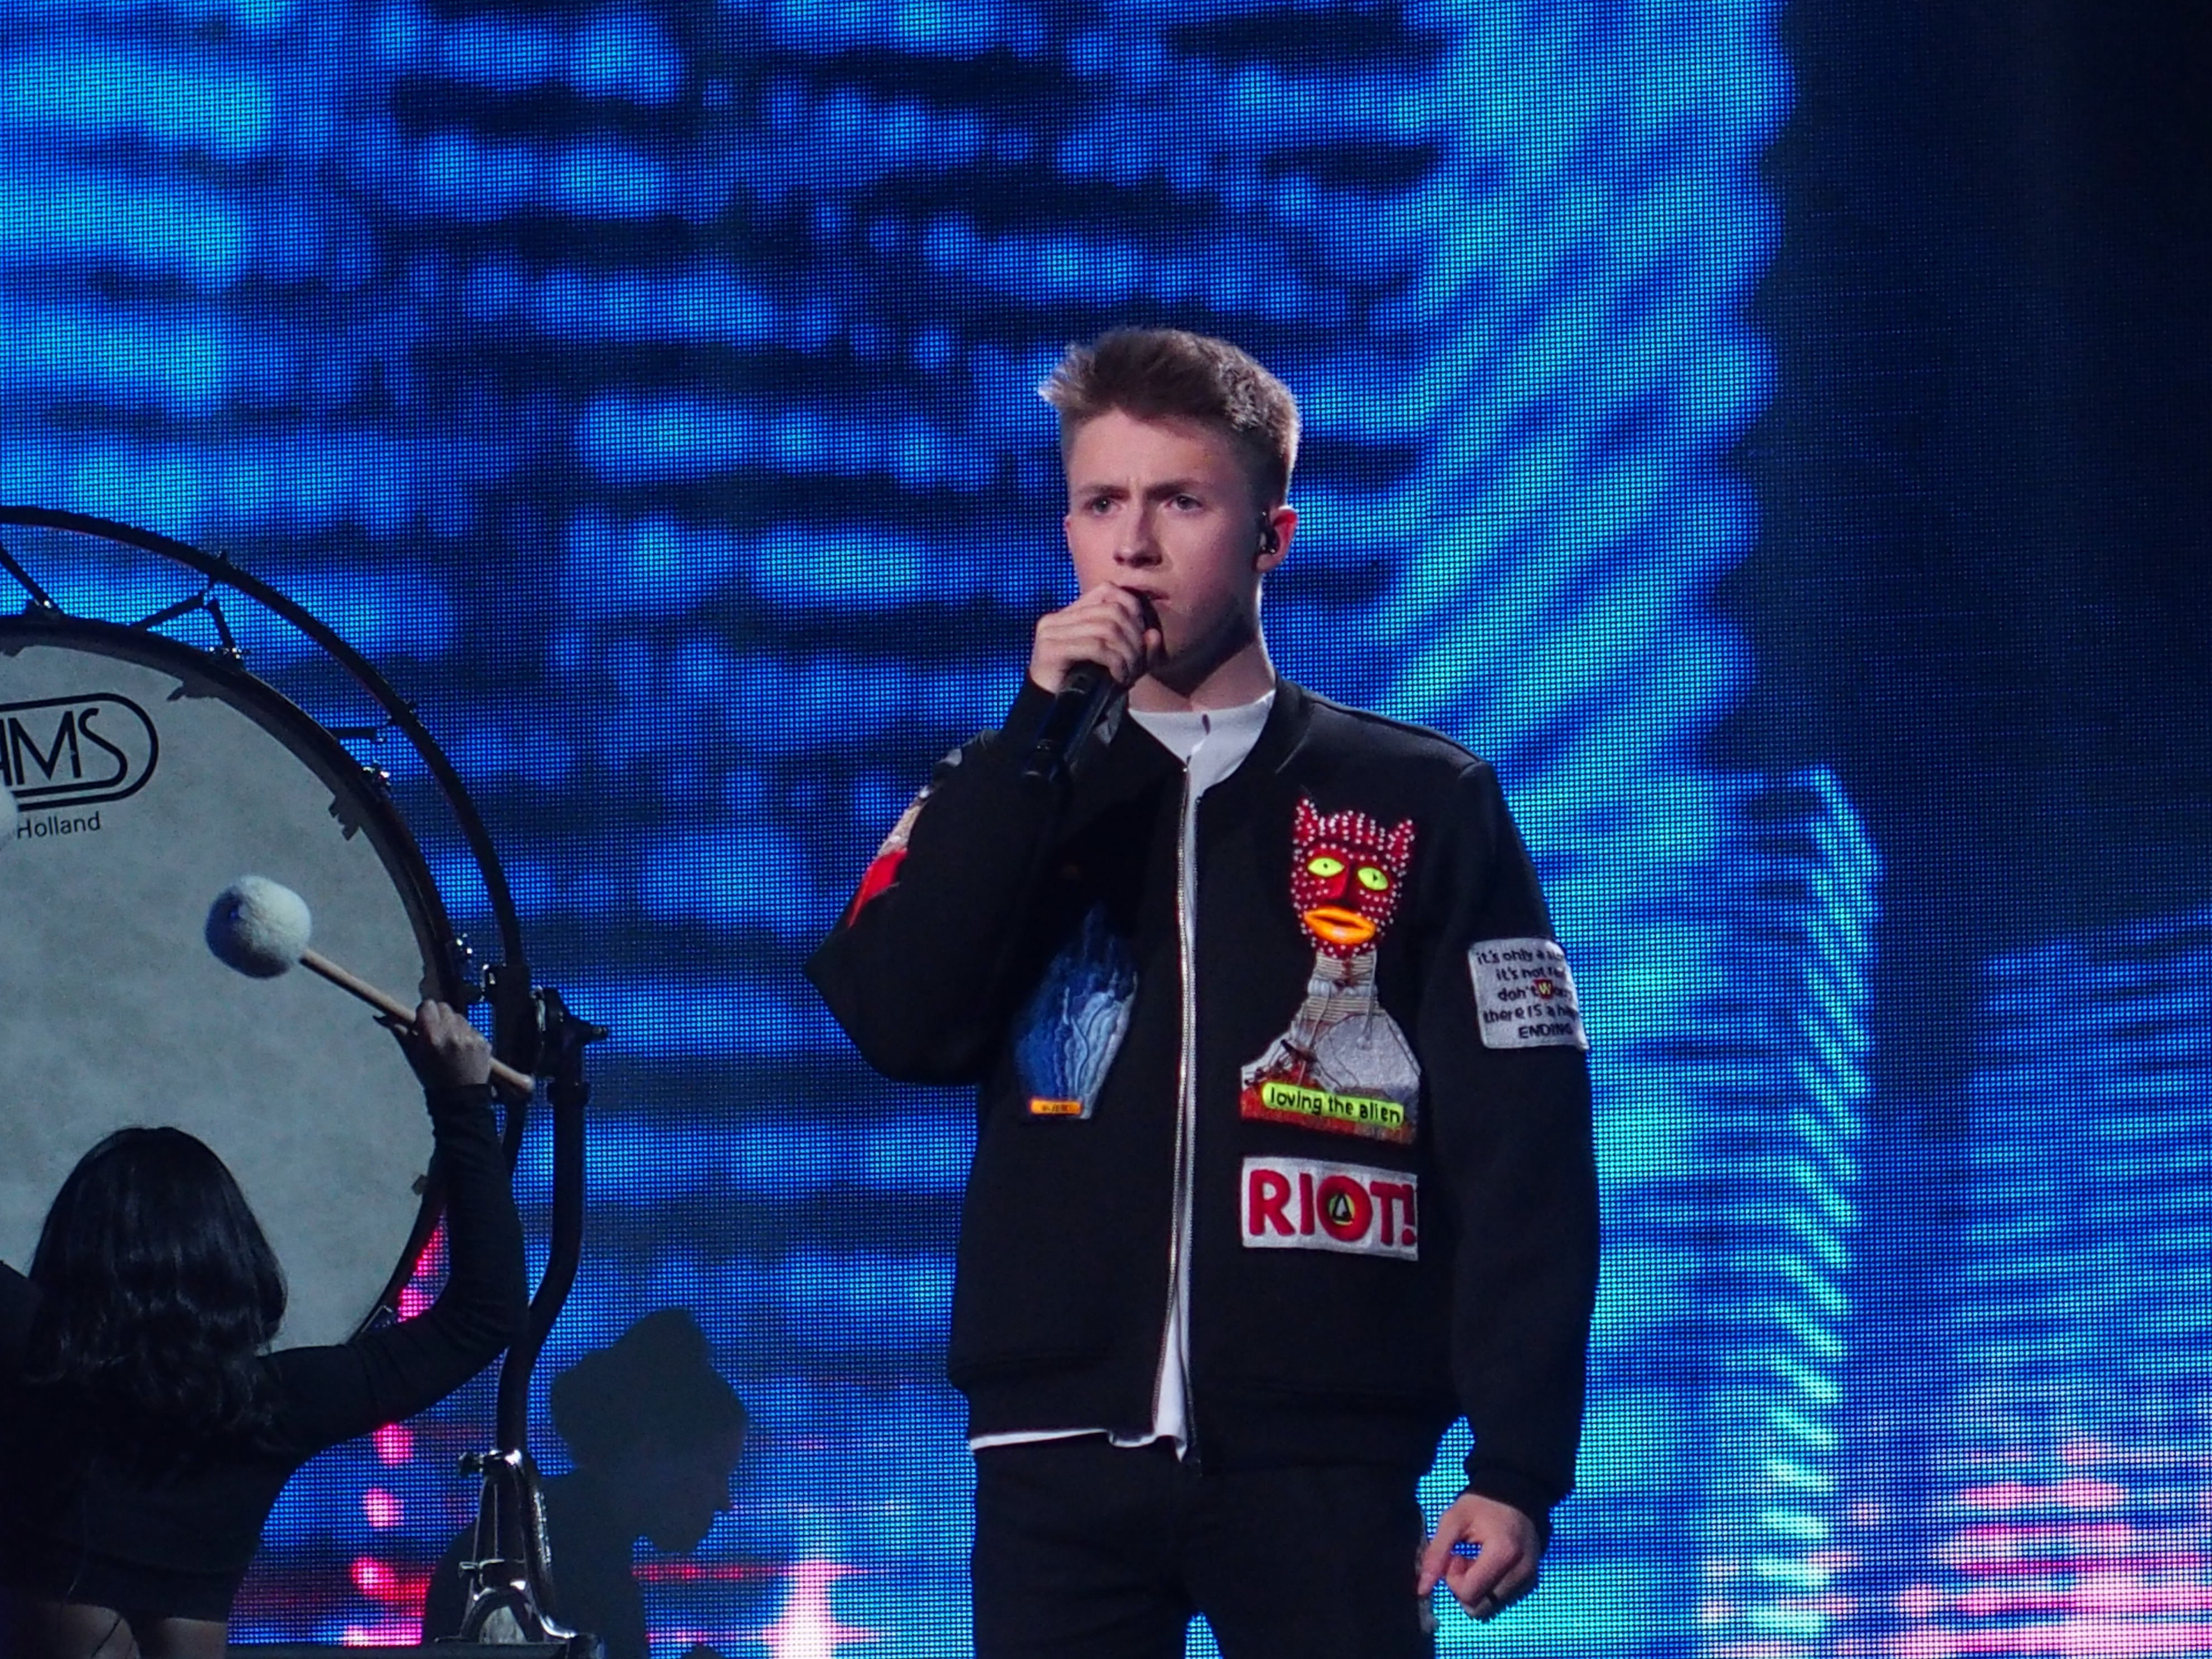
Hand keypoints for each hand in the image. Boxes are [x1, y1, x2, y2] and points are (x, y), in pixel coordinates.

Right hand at [389, 1000, 493, 1090]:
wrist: (459, 1097)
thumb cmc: (432, 1077)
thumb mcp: (413, 1056)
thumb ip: (401, 1033)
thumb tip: (385, 1017)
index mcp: (432, 1036)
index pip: (428, 1006)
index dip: (424, 1013)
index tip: (423, 1022)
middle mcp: (452, 1034)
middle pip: (444, 1007)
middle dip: (439, 1017)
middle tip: (436, 1033)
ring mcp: (470, 1037)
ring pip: (459, 1017)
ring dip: (454, 1026)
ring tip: (450, 1045)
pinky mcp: (483, 1042)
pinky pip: (472, 1029)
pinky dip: (466, 1036)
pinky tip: (462, 1050)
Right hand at [1027, 585, 1161, 694]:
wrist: (1052, 715)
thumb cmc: (1085, 688)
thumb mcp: (1118, 665)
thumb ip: (1138, 650)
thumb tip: (1154, 635)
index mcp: (1070, 614)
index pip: (1107, 590)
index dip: (1132, 608)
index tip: (1142, 638)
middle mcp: (1057, 618)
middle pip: (1112, 610)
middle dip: (1134, 638)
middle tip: (1138, 664)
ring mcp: (1051, 632)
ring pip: (1107, 628)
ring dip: (1127, 653)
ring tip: (1130, 674)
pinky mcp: (1051, 650)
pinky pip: (1096, 647)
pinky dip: (1115, 662)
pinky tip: (1118, 678)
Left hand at [1416, 1491, 1542, 1622]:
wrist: (1516, 1495)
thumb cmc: (1482, 1504)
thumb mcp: (1453, 1519)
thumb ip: (1436, 1553)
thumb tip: (1422, 1589)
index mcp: (1503, 1553)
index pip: (1469, 1593)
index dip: (1453, 1579)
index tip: (1455, 1556)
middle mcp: (1521, 1572)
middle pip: (1480, 1608)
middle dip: (1464, 1589)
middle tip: (1463, 1561)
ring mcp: (1529, 1580)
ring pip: (1490, 1608)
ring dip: (1476, 1590)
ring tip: (1476, 1562)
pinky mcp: (1530, 1583)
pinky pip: (1502, 1601)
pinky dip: (1489, 1590)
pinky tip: (1487, 1566)